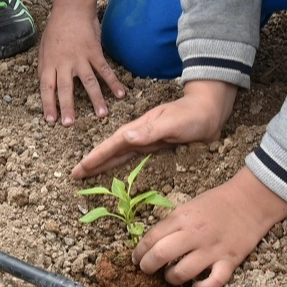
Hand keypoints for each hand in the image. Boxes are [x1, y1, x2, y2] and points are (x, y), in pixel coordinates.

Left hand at [40, 0, 124, 124]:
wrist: (71, 9)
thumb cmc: (56, 29)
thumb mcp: (44, 48)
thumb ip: (47, 67)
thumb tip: (48, 85)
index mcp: (49, 63)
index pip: (46, 88)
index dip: (48, 104)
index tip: (51, 120)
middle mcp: (64, 63)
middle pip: (65, 89)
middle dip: (67, 108)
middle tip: (70, 124)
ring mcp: (80, 58)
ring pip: (88, 82)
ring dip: (96, 99)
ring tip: (102, 115)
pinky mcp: (94, 52)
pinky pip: (105, 70)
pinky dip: (113, 82)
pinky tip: (121, 94)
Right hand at [71, 80, 236, 178]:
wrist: (210, 111)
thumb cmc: (192, 115)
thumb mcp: (171, 123)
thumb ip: (150, 131)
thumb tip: (124, 137)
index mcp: (140, 129)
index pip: (113, 145)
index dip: (96, 157)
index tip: (80, 169)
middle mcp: (140, 135)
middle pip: (112, 151)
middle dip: (94, 162)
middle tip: (75, 176)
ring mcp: (148, 141)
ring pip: (121, 156)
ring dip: (105, 165)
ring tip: (89, 175)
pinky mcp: (158, 148)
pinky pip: (134, 160)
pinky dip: (122, 166)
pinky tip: (118, 173)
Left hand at [134, 167, 286, 286]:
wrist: (250, 201)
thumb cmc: (218, 201)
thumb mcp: (190, 205)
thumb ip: (173, 223)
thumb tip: (155, 242)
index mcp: (182, 217)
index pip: (152, 237)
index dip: (139, 251)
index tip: (135, 258)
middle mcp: (194, 234)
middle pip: (161, 255)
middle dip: (148, 266)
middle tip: (146, 270)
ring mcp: (212, 249)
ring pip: (182, 272)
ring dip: (172, 278)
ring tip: (171, 276)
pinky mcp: (229, 260)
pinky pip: (213, 282)